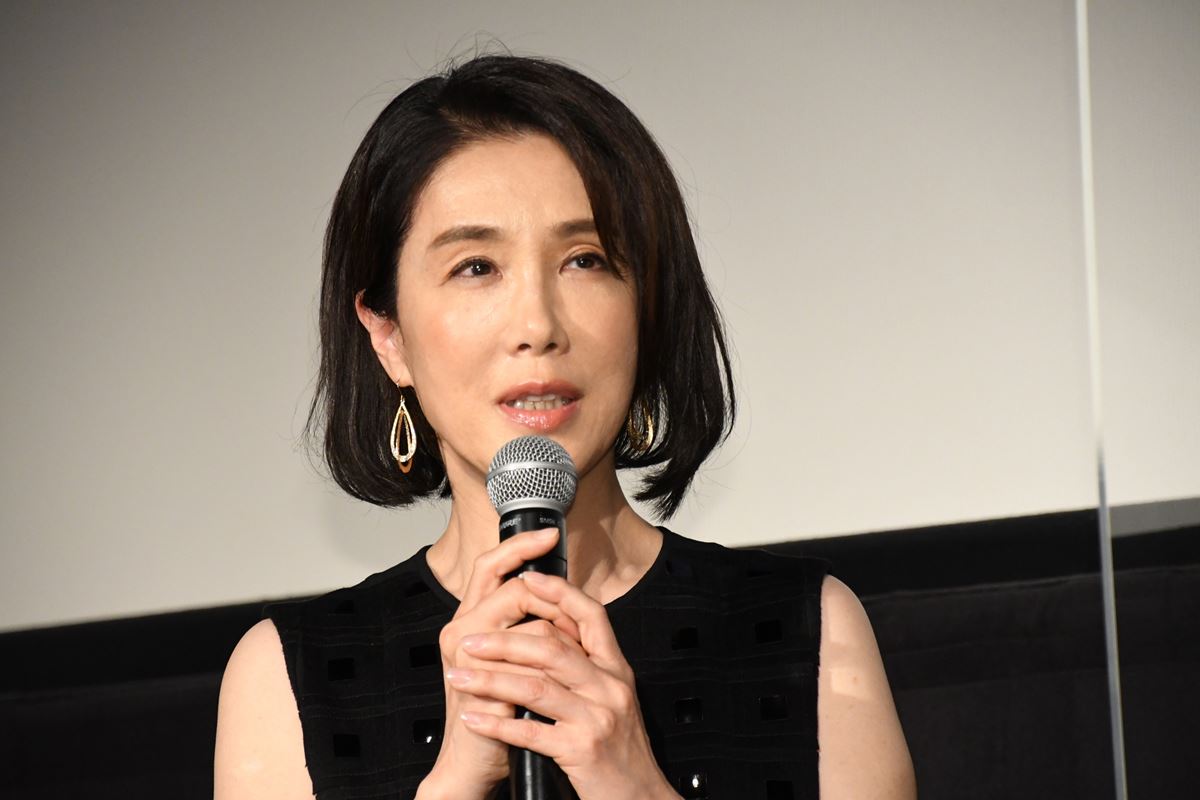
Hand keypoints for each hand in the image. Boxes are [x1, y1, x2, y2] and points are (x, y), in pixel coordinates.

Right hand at [420, 528, 575, 799]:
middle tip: (572, 610)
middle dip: (550, 595)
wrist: (474, 760)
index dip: (520, 547)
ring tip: (569, 657)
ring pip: (529, 624)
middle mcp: (461, 629)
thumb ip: (525, 626)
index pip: (491, 565)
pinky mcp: (477, 681)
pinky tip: (561, 677)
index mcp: (469, 617)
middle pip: (513, 588)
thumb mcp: (513, 658)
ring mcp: (465, 654)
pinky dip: (553, 668)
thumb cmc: (497, 711)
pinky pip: (529, 660)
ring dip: (559, 640)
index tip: (550, 535)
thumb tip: (560, 598)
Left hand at [446, 562, 678, 799]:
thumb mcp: (614, 700)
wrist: (641, 799)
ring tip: (459, 676)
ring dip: (489, 679)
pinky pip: (529, 731)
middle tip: (468, 641)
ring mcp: (596, 718)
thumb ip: (588, 669)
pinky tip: (473, 716)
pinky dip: (495, 722)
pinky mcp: (581, 750)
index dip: (558, 592)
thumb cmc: (621, 752)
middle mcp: (609, 688)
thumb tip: (549, 636)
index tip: (525, 578)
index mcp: (616, 670)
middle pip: (552, 647)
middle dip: (503, 641)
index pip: (591, 615)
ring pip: (535, 686)